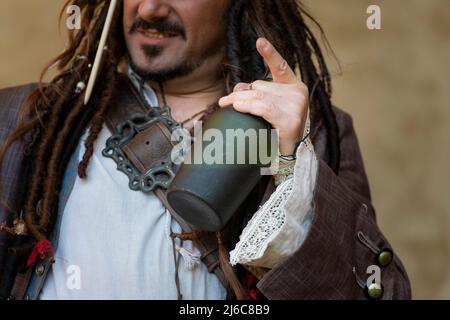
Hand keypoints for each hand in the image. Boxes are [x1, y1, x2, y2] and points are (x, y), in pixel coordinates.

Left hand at [218, 37, 308, 155]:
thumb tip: (239, 86)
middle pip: (261, 85)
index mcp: (295, 87)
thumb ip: (257, 94)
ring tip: (226, 104)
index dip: (270, 54)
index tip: (259, 42)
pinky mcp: (290, 120)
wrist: (289, 157)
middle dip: (241, 93)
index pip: (281, 66)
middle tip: (225, 101)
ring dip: (240, 100)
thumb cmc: (277, 130)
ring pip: (259, 96)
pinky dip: (248, 106)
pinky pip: (263, 108)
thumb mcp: (269, 108)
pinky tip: (237, 106)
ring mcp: (296, 106)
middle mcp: (298, 93)